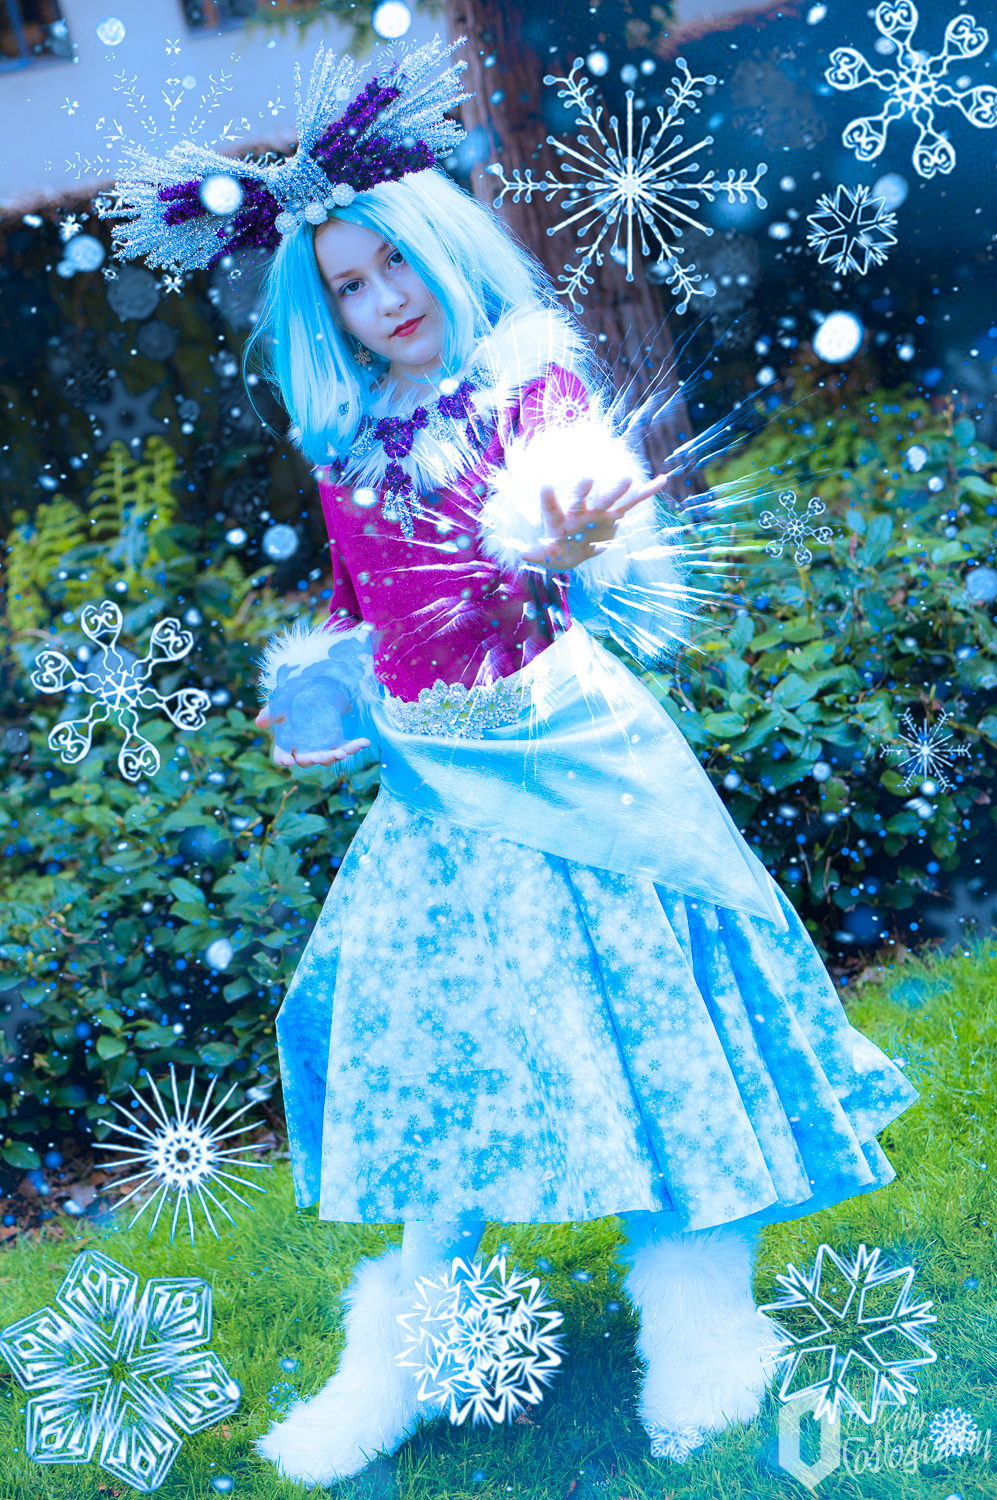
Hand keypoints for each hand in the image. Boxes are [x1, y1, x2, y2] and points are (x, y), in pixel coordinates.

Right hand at [254, 706, 370, 768]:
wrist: (313, 691)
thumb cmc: (292, 699)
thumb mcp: (280, 702)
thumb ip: (271, 712)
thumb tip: (259, 722)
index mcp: (285, 743)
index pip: (281, 756)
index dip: (283, 759)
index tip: (287, 761)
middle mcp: (303, 750)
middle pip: (307, 760)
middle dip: (313, 759)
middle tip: (319, 756)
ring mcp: (321, 748)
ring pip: (327, 758)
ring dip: (334, 757)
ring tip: (342, 753)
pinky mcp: (337, 742)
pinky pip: (346, 747)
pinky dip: (355, 746)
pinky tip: (365, 741)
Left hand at [519, 472, 669, 570]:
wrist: (575, 548)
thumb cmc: (557, 551)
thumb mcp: (547, 556)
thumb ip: (536, 554)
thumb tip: (522, 554)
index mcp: (560, 519)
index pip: (552, 508)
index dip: (548, 499)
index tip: (545, 486)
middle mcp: (579, 511)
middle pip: (581, 500)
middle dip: (584, 490)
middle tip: (586, 478)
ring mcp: (598, 512)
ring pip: (608, 499)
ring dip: (617, 489)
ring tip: (627, 478)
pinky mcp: (614, 516)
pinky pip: (632, 503)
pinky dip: (646, 492)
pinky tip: (662, 480)